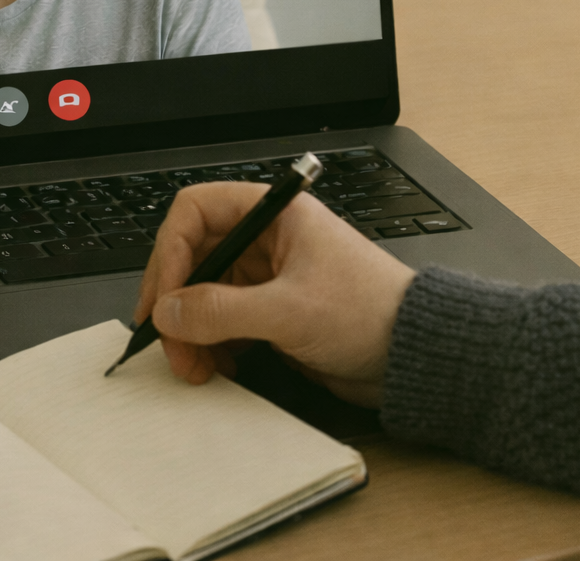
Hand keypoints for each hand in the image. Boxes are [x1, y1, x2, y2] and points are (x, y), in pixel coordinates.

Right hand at [135, 182, 414, 407]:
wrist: (415, 356)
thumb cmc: (372, 312)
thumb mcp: (289, 311)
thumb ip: (220, 311)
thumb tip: (167, 312)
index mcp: (272, 213)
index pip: (196, 212)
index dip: (171, 250)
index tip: (164, 296)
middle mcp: (264, 237)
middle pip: (193, 255)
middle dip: (175, 300)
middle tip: (167, 339)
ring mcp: (264, 275)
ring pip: (201, 292)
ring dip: (188, 328)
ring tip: (191, 364)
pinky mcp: (267, 311)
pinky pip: (219, 320)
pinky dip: (208, 343)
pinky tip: (215, 366)